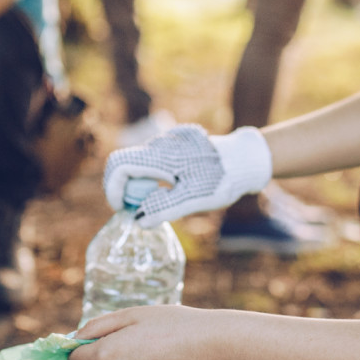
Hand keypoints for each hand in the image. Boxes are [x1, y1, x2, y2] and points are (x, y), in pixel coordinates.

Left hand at [68, 306, 226, 359]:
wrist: (216, 349)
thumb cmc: (174, 324)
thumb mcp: (132, 314)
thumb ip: (97, 326)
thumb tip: (73, 339)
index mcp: (105, 356)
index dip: (84, 349)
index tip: (101, 340)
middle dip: (110, 358)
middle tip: (141, 341)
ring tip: (160, 354)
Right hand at [102, 124, 271, 227]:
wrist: (246, 160)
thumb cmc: (221, 180)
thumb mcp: (193, 199)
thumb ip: (163, 209)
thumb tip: (138, 220)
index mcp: (161, 155)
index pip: (119, 164)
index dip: (113, 188)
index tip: (122, 208)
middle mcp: (161, 142)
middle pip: (127, 163)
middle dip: (126, 188)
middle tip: (140, 209)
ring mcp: (169, 139)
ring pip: (141, 161)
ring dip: (141, 182)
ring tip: (160, 199)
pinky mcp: (177, 142)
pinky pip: (154, 158)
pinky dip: (153, 175)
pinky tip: (171, 186)